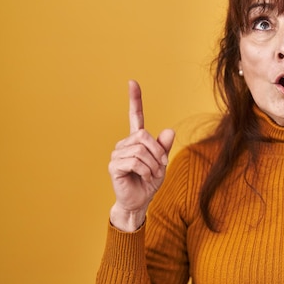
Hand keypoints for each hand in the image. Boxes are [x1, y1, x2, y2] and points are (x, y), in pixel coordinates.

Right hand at [107, 80, 174, 231]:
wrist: (139, 201)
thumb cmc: (149, 181)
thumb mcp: (162, 163)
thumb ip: (164, 147)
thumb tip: (170, 131)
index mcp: (136, 140)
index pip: (135, 116)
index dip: (134, 99)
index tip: (132, 82)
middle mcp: (124, 144)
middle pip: (145, 136)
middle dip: (157, 152)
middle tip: (160, 166)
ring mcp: (117, 154)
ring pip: (142, 150)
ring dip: (153, 165)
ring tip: (151, 175)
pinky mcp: (114, 165)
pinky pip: (136, 161)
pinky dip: (146, 171)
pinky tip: (144, 177)